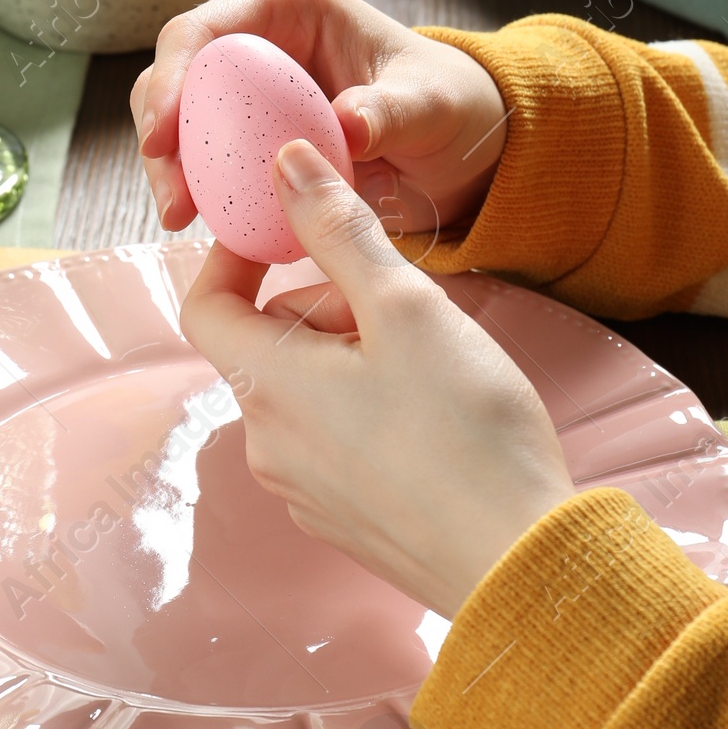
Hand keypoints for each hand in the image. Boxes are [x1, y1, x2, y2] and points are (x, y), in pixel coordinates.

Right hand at [132, 0, 507, 248]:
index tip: (161, 137)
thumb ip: (391, 112)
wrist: (456, 142)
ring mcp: (249, 84)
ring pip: (181, 116)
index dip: (170, 77)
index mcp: (289, 4)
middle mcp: (257, 36)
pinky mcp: (249, 129)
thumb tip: (345, 125)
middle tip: (172, 198)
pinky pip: (207, 154)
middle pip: (177, 72)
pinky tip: (205, 224)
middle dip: (159, 131)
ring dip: (170, 166)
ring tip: (181, 217)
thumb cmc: (447, 103)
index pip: (204, 29)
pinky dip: (199, 186)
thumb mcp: (431, 105)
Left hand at [180, 139, 574, 616]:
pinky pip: (334, 438)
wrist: (523, 564)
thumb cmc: (468, 432)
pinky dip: (369, 407)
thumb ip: (338, 231)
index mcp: (266, 387)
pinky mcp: (345, 520)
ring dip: (351, 356)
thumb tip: (284, 165)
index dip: (235, 256)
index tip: (289, 231)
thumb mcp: (406, 307)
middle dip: (323, 305)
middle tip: (399, 304)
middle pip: (266, 344)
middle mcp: (267, 445)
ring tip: (429, 361)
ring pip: (304, 390)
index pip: (204, 305)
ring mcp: (304, 491)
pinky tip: (436, 416)